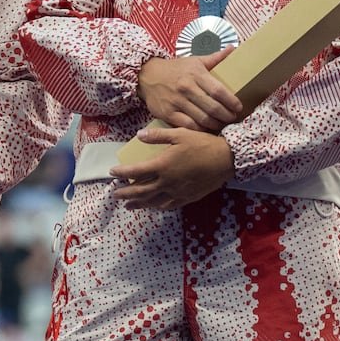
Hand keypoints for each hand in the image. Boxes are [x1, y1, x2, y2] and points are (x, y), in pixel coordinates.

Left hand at [109, 126, 234, 209]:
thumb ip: (158, 136)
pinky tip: (154, 206)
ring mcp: (177, 192)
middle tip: (115, 195)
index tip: (112, 172)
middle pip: (141, 191)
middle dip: (126, 193)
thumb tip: (138, 135)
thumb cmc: (203, 143)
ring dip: (139, 203)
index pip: (135, 171)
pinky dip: (158, 206)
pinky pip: (169, 205)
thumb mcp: (180, 134)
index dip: (122, 172)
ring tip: (129, 205)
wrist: (226, 159)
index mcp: (163, 165)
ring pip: (153, 201)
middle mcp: (167, 182)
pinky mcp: (188, 197)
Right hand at [137, 50, 244, 132]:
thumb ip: (215, 58)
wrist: (147, 75)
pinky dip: (200, 130)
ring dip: (216, 125)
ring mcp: (177, 102)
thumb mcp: (195, 60)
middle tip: (233, 118)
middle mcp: (186, 88)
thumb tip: (233, 49)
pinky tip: (207, 130)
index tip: (239, 107)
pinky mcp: (168, 113)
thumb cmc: (175, 69)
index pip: (218, 90)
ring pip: (202, 119)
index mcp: (196, 74)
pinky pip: (188, 126)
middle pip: (212, 107)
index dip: (231, 101)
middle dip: (226, 116)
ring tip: (223, 125)